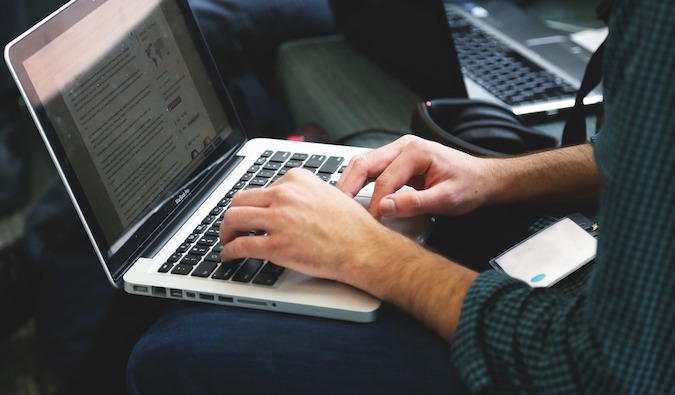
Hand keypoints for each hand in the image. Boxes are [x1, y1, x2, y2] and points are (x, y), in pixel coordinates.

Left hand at [218, 168, 405, 283]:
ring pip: (233, 219)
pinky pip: (241, 245)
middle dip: (232, 216)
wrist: (364, 248)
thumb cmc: (352, 226)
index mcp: (296, 180)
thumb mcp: (327, 194)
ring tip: (227, 240)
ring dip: (225, 232)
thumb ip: (302, 194)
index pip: (261, 188)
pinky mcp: (276, 245)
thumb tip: (284, 203)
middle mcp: (285, 195)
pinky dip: (229, 251)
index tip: (250, 213)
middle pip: (240, 200)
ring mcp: (279, 220)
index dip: (253, 204)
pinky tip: (229, 255)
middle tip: (232, 227)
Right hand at [337, 135, 495, 218]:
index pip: (385, 179)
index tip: (372, 222)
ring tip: (338, 202)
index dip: (375, 203)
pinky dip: (358, 181)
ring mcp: (398, 152)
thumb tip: (385, 207)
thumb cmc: (469, 185)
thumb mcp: (446, 199)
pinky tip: (350, 195)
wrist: (482, 179)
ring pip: (363, 164)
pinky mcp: (397, 161)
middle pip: (364, 163)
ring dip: (349, 181)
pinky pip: (371, 169)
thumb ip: (414, 203)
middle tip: (335, 207)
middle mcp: (403, 147)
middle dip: (347, 185)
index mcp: (415, 152)